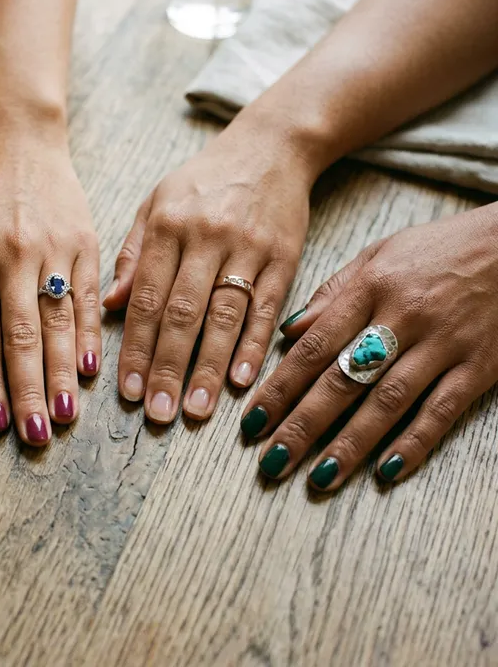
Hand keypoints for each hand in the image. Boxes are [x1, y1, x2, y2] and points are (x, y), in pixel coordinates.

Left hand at [0, 120, 100, 444]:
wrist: (20, 142)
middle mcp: (15, 255)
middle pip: (22, 335)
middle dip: (28, 390)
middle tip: (34, 436)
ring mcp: (55, 249)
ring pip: (58, 322)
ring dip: (61, 374)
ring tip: (64, 416)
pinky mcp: (86, 242)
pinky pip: (88, 296)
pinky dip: (90, 335)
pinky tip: (89, 370)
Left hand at [105, 126, 312, 423]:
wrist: (270, 148)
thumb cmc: (203, 180)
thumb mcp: (155, 202)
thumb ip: (132, 254)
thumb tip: (107, 307)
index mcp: (166, 226)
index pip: (145, 298)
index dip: (134, 347)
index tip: (126, 390)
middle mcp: (205, 237)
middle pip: (182, 314)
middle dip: (167, 368)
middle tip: (158, 414)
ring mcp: (247, 248)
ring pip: (224, 317)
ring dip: (208, 367)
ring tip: (195, 410)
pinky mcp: (283, 258)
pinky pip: (266, 308)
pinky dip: (253, 346)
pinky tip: (240, 382)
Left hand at [244, 204, 497, 489]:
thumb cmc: (438, 248)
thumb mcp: (378, 255)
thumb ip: (331, 293)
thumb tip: (287, 330)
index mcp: (369, 289)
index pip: (314, 346)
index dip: (280, 387)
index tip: (251, 421)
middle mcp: (401, 318)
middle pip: (343, 380)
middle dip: (303, 425)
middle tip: (272, 462)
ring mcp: (443, 344)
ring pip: (388, 402)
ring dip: (351, 443)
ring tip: (319, 476)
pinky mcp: (480, 366)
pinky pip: (442, 411)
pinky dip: (414, 443)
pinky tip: (387, 472)